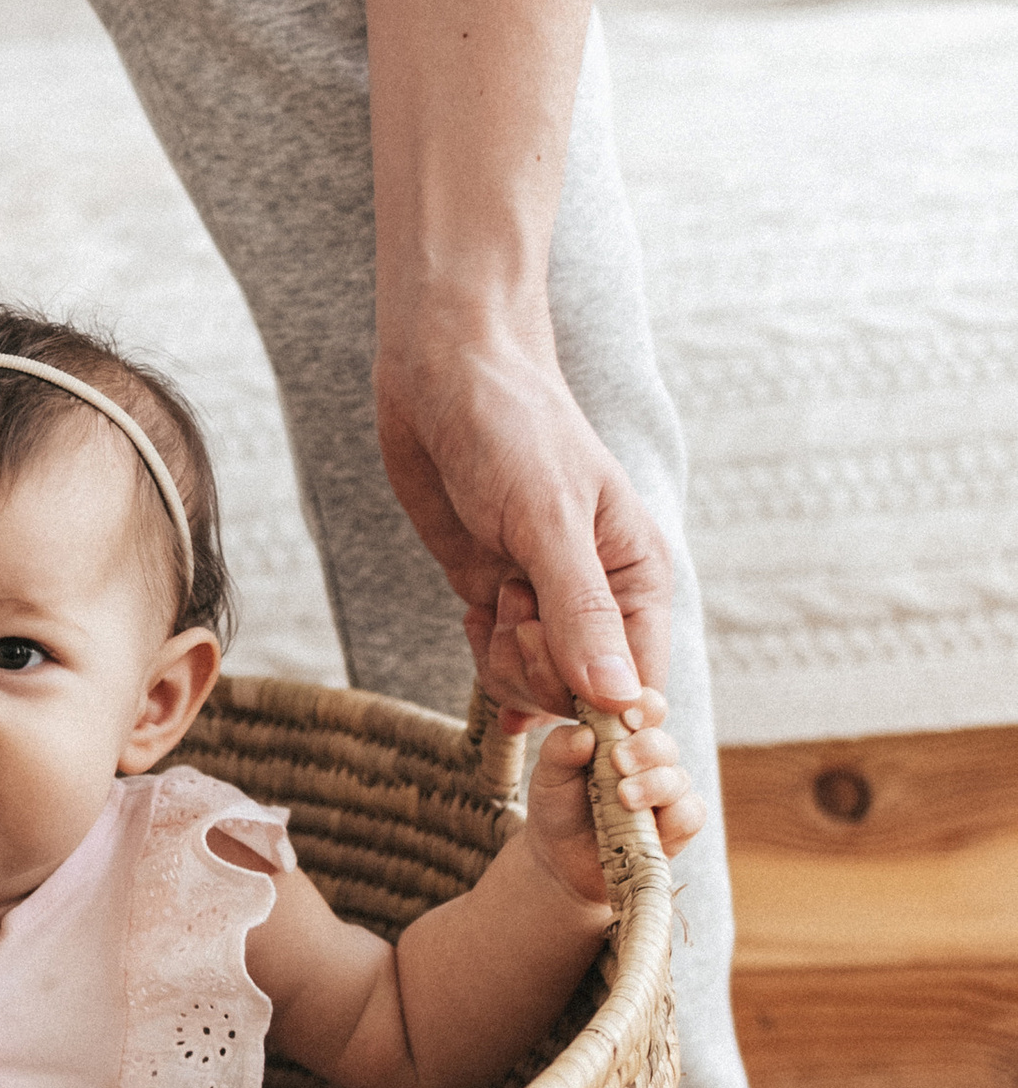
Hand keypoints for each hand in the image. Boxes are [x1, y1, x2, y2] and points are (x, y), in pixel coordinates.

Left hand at [375, 325, 670, 728]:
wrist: (446, 377)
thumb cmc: (513, 429)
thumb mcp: (549, 519)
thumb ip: (582, 612)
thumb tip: (617, 701)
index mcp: (640, 578)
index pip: (641, 685)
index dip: (604, 710)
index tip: (560, 687)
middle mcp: (601, 599)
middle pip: (583, 697)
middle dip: (541, 672)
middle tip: (515, 608)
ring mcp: (545, 601)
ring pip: (536, 687)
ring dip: (505, 661)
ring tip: (496, 594)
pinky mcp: (497, 597)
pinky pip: (497, 664)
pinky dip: (481, 652)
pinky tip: (475, 610)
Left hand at [522, 690, 702, 907]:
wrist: (560, 859)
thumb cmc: (559, 806)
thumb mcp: (548, 774)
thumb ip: (560, 749)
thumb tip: (585, 734)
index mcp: (621, 735)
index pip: (646, 707)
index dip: (643, 705)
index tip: (626, 716)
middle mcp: (649, 760)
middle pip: (663, 743)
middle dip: (645, 748)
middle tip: (617, 761)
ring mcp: (665, 793)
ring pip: (679, 778)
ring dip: (654, 784)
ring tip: (624, 796)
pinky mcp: (676, 827)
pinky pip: (691, 813)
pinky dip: (675, 815)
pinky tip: (650, 822)